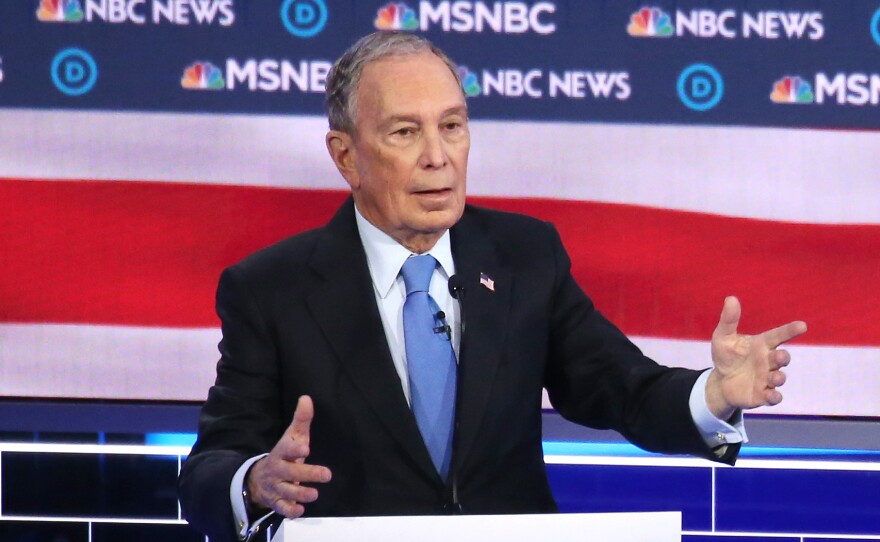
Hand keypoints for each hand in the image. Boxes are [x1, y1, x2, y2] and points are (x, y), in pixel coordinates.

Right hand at [246, 395, 331, 517]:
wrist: (259, 479)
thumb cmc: (284, 455)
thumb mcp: (291, 437)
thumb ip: (301, 420)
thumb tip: (306, 397)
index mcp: (281, 453)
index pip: (286, 449)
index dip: (294, 449)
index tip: (305, 448)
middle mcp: (277, 470)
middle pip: (290, 472)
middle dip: (307, 474)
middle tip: (327, 474)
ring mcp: (276, 487)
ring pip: (287, 492)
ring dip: (301, 493)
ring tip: (314, 494)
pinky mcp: (276, 502)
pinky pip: (282, 509)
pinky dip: (290, 510)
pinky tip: (300, 510)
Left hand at [706, 296, 806, 419]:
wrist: (721, 381)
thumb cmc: (727, 356)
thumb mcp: (723, 337)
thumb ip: (729, 320)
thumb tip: (730, 298)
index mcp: (762, 344)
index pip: (779, 335)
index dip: (790, 330)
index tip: (802, 325)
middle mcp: (768, 361)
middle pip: (781, 358)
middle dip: (783, 357)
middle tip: (780, 356)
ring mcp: (767, 379)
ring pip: (779, 378)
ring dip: (779, 377)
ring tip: (775, 377)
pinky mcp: (762, 395)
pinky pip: (773, 397)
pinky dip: (774, 397)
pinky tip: (772, 396)